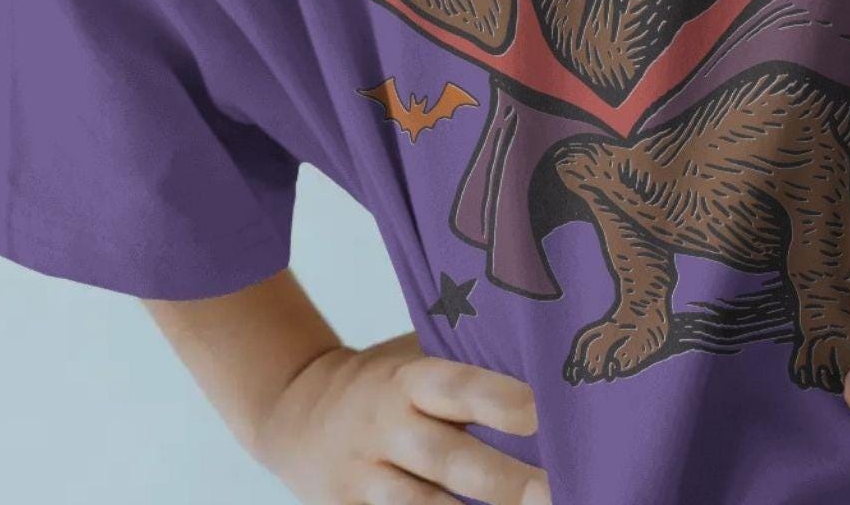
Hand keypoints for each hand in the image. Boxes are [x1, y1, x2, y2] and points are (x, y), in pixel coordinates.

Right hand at [252, 332, 551, 504]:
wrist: (297, 415)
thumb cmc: (383, 383)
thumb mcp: (411, 358)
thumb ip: (463, 364)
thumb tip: (545, 368)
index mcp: (407, 380)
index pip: (457, 387)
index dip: (499, 400)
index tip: (544, 412)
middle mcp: (386, 428)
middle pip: (447, 458)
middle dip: (502, 480)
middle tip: (553, 490)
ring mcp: (366, 479)